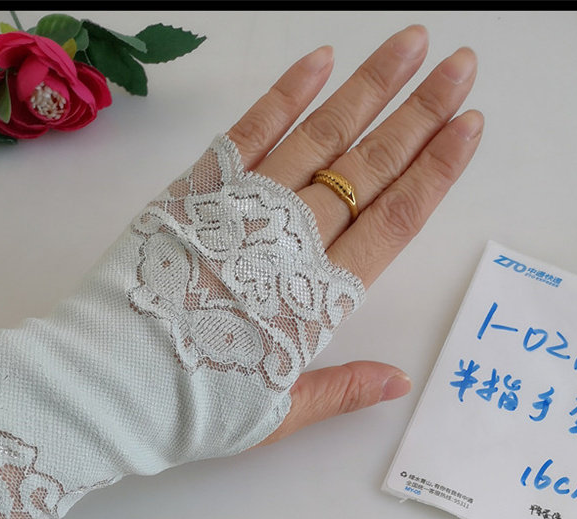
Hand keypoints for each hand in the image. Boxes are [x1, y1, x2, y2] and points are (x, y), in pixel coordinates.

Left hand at [227, 26, 481, 444]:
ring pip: (319, 140)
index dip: (436, 172)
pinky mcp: (197, 193)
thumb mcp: (274, 414)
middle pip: (368, 170)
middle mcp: (289, 243)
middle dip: (420, 115)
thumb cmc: (190, 407)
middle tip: (462, 65)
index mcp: (317, 298)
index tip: (470, 126)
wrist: (107, 388)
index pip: (394, 222)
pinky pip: (250, 134)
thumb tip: (400, 380)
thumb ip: (340, 390)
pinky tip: (321, 61)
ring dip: (369, 90)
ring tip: (411, 46)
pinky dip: (286, 95)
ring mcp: (242, 211)